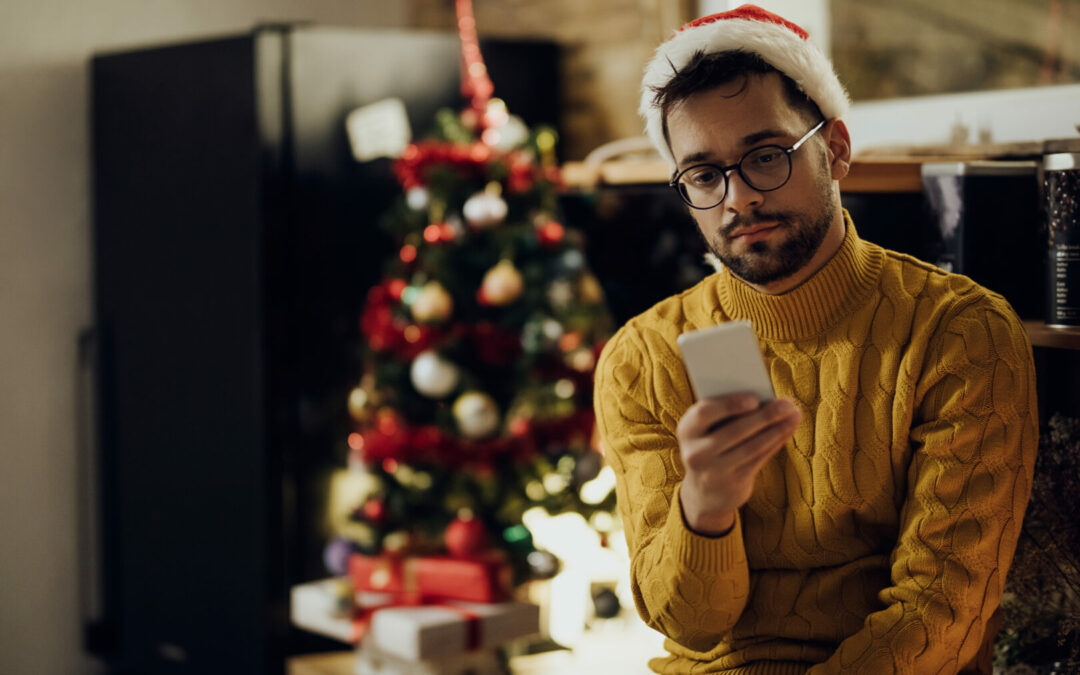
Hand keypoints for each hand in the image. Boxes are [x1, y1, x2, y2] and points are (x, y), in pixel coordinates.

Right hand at [676, 393, 800, 534]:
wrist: (704, 493)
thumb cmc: (711, 447)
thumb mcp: (708, 431)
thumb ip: (727, 414)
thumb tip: (766, 398)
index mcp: (686, 430)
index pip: (704, 413)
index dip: (729, 405)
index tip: (755, 398)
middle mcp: (695, 453)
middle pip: (734, 430)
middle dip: (764, 415)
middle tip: (787, 403)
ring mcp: (713, 471)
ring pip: (751, 446)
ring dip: (777, 429)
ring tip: (794, 414)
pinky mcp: (732, 484)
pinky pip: (759, 459)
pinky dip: (776, 442)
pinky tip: (788, 429)